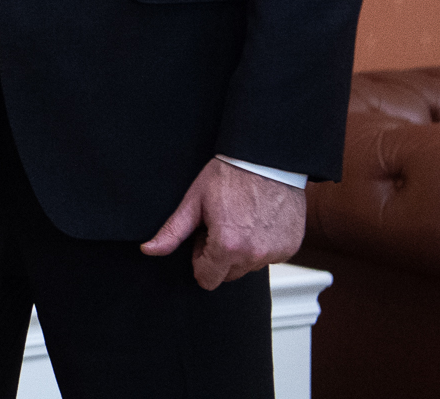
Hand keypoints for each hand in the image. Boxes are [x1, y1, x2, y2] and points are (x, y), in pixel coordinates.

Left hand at [140, 157, 305, 289]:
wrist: (265, 160)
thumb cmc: (229, 176)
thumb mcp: (194, 201)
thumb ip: (172, 232)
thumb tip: (149, 250)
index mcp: (227, 247)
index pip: (206, 280)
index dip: (200, 258)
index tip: (203, 236)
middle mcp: (254, 255)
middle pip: (228, 275)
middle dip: (220, 256)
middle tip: (220, 224)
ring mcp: (276, 253)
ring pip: (249, 266)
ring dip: (241, 251)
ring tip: (239, 219)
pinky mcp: (290, 247)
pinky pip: (269, 257)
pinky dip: (261, 245)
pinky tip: (257, 221)